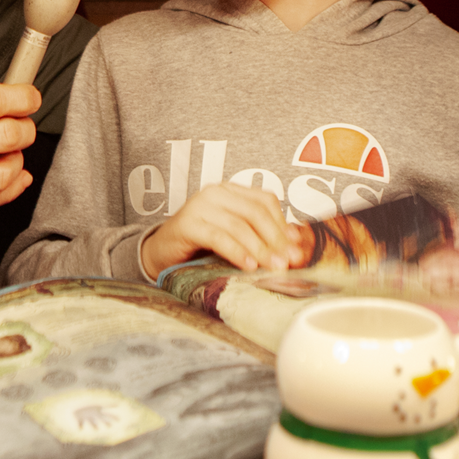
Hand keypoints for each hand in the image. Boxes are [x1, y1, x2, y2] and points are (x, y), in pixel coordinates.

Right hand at [141, 184, 304, 274]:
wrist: (161, 253)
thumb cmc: (201, 245)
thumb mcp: (234, 235)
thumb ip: (258, 235)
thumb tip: (295, 245)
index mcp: (230, 191)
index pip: (265, 200)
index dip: (283, 224)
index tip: (297, 247)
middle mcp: (215, 193)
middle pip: (255, 212)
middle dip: (276, 239)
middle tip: (289, 261)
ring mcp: (199, 206)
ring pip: (239, 226)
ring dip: (260, 249)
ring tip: (273, 267)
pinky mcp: (187, 224)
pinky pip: (219, 237)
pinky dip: (237, 252)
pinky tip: (248, 266)